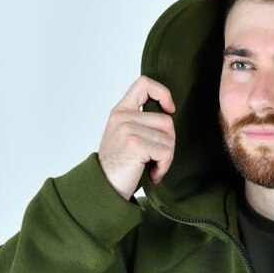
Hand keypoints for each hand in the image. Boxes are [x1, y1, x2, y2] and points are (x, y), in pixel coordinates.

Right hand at [97, 75, 175, 200]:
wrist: (104, 189)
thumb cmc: (119, 168)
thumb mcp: (126, 137)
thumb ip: (141, 123)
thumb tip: (169, 116)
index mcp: (121, 111)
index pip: (144, 84)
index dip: (163, 93)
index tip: (170, 109)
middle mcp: (123, 116)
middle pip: (167, 121)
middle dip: (168, 144)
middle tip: (156, 160)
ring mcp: (128, 129)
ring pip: (169, 139)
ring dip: (166, 159)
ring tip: (151, 168)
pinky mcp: (135, 144)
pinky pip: (166, 152)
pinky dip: (163, 167)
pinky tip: (151, 175)